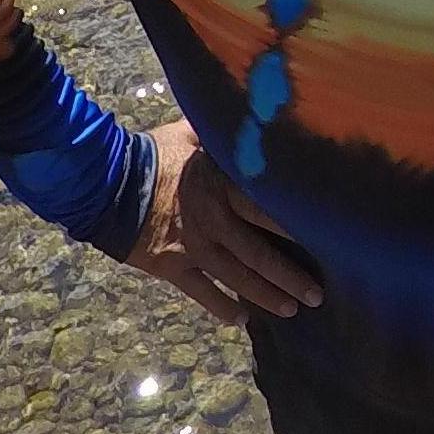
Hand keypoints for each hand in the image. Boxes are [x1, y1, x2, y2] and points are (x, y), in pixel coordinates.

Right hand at [123, 117, 323, 324]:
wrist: (104, 183)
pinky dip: (223, 308)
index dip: (301, 227)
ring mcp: (195, 248)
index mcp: (225, 189)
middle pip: (262, 254)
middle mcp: (216, 223)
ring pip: (239, 278)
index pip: (271, 211)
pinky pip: (202, 293)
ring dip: (267, 295)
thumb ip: (222, 134)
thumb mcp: (190, 135)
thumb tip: (249, 114)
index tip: (330, 240)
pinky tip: (242, 320)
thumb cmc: (150, 154)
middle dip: (292, 275)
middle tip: (319, 293)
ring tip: (293, 309)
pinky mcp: (172, 267)